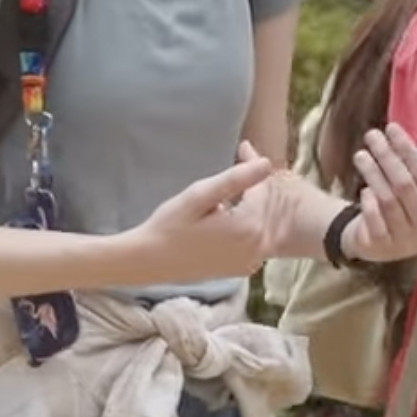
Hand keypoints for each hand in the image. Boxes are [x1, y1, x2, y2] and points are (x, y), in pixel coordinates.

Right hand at [134, 148, 286, 282]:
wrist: (150, 262)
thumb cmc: (170, 226)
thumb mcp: (198, 196)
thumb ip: (235, 179)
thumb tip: (266, 163)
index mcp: (250, 227)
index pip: (263, 188)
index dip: (252, 165)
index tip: (243, 147)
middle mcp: (257, 248)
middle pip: (266, 206)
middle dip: (254, 182)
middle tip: (240, 158)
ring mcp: (251, 262)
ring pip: (262, 222)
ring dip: (252, 202)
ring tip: (232, 187)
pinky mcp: (242, 269)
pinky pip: (256, 239)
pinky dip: (249, 223)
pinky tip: (230, 214)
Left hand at [342, 123, 416, 264]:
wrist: (383, 243)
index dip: (409, 150)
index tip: (393, 128)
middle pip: (404, 185)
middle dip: (387, 155)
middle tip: (372, 134)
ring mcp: (403, 241)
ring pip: (387, 198)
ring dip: (373, 172)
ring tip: (362, 153)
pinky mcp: (380, 247)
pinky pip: (372, 216)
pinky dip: (367, 200)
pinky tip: (364, 188)